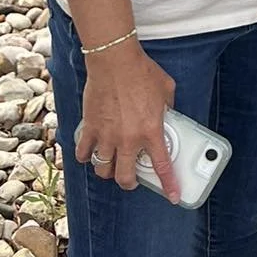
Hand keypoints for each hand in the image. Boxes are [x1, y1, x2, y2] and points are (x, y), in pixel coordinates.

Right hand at [77, 43, 177, 197]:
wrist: (115, 60)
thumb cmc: (142, 71)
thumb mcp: (166, 89)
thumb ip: (167, 107)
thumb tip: (166, 114)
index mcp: (151, 131)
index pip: (162, 166)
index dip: (169, 185)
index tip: (173, 196)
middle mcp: (128, 139)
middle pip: (124, 178)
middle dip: (129, 183)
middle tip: (132, 179)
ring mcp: (107, 136)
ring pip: (103, 170)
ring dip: (107, 171)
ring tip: (111, 165)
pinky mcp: (90, 128)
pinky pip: (83, 153)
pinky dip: (85, 156)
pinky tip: (90, 152)